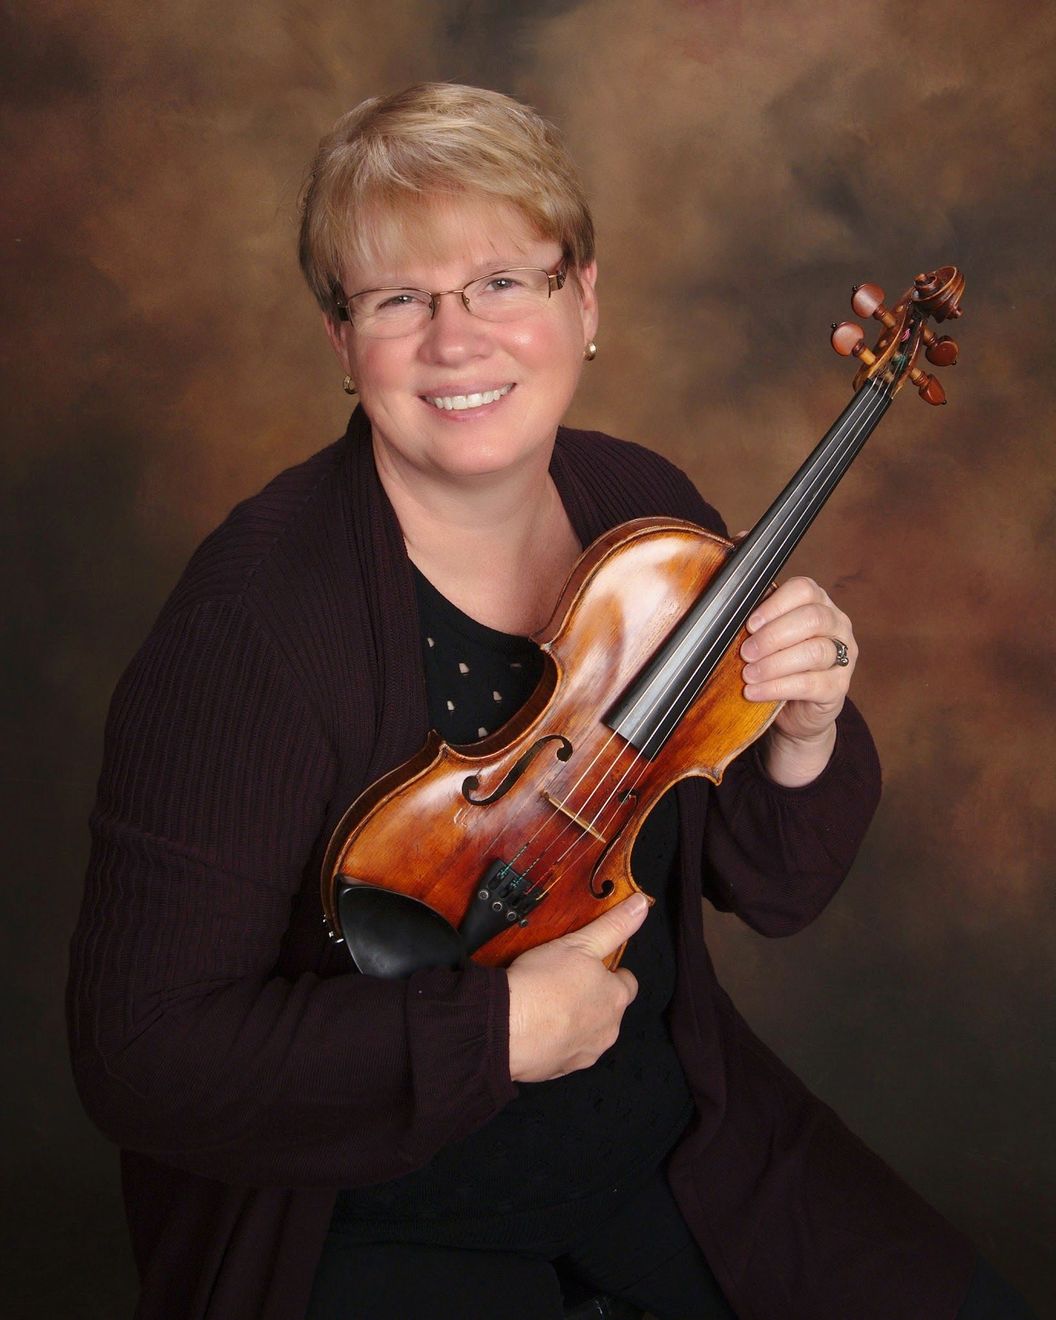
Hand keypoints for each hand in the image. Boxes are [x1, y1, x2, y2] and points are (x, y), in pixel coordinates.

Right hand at [506, 894, 648, 1082]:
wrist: (507, 1027)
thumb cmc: (544, 982)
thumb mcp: (580, 943)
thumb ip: (614, 926)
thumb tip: (641, 906)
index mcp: (616, 998)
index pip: (626, 983)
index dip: (608, 972)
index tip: (587, 966)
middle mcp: (608, 1030)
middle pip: (608, 1010)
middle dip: (592, 999)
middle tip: (562, 983)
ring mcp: (585, 1054)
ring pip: (588, 1034)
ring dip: (574, 1022)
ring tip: (546, 1004)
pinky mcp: (561, 1070)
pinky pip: (564, 1052)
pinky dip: (555, 1041)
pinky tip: (536, 1027)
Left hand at [740, 576, 856, 785]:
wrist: (798, 710)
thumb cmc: (781, 666)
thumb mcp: (770, 640)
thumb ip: (760, 624)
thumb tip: (731, 617)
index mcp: (819, 604)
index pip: (804, 589)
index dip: (775, 605)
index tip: (750, 624)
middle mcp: (837, 625)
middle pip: (812, 618)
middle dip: (772, 636)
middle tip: (746, 653)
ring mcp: (844, 656)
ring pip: (814, 652)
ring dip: (774, 663)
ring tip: (748, 674)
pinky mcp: (839, 687)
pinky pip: (810, 684)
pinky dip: (777, 687)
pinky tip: (755, 692)